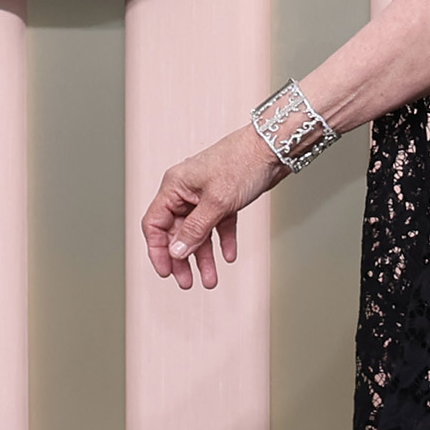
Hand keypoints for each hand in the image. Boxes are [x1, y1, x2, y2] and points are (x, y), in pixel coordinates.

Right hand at [142, 124, 285, 289]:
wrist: (274, 147)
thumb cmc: (243, 163)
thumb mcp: (217, 202)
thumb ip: (195, 229)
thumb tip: (177, 251)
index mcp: (174, 186)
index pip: (155, 224)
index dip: (158, 250)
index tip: (166, 272)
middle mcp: (186, 191)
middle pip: (176, 231)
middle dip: (182, 259)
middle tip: (187, 282)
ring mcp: (205, 194)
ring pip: (199, 231)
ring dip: (204, 256)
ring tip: (210, 279)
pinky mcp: (225, 197)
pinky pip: (219, 224)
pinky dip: (223, 240)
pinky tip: (229, 256)